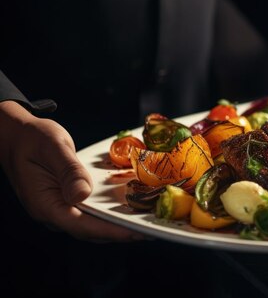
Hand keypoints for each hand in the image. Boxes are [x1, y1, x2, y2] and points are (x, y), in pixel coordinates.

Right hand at [0, 101, 141, 241]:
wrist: (16, 135)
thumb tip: (82, 193)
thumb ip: (68, 171)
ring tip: (145, 221)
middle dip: (121, 232)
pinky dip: (109, 212)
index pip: (83, 226)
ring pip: (92, 224)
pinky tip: (128, 207)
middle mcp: (52, 212)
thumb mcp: (53, 148)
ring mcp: (59, 208)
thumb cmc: (32, 138)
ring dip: (117, 224)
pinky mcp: (65, 201)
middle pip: (91, 231)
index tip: (136, 232)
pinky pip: (90, 212)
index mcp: (46, 205)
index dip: (112, 231)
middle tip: (151, 228)